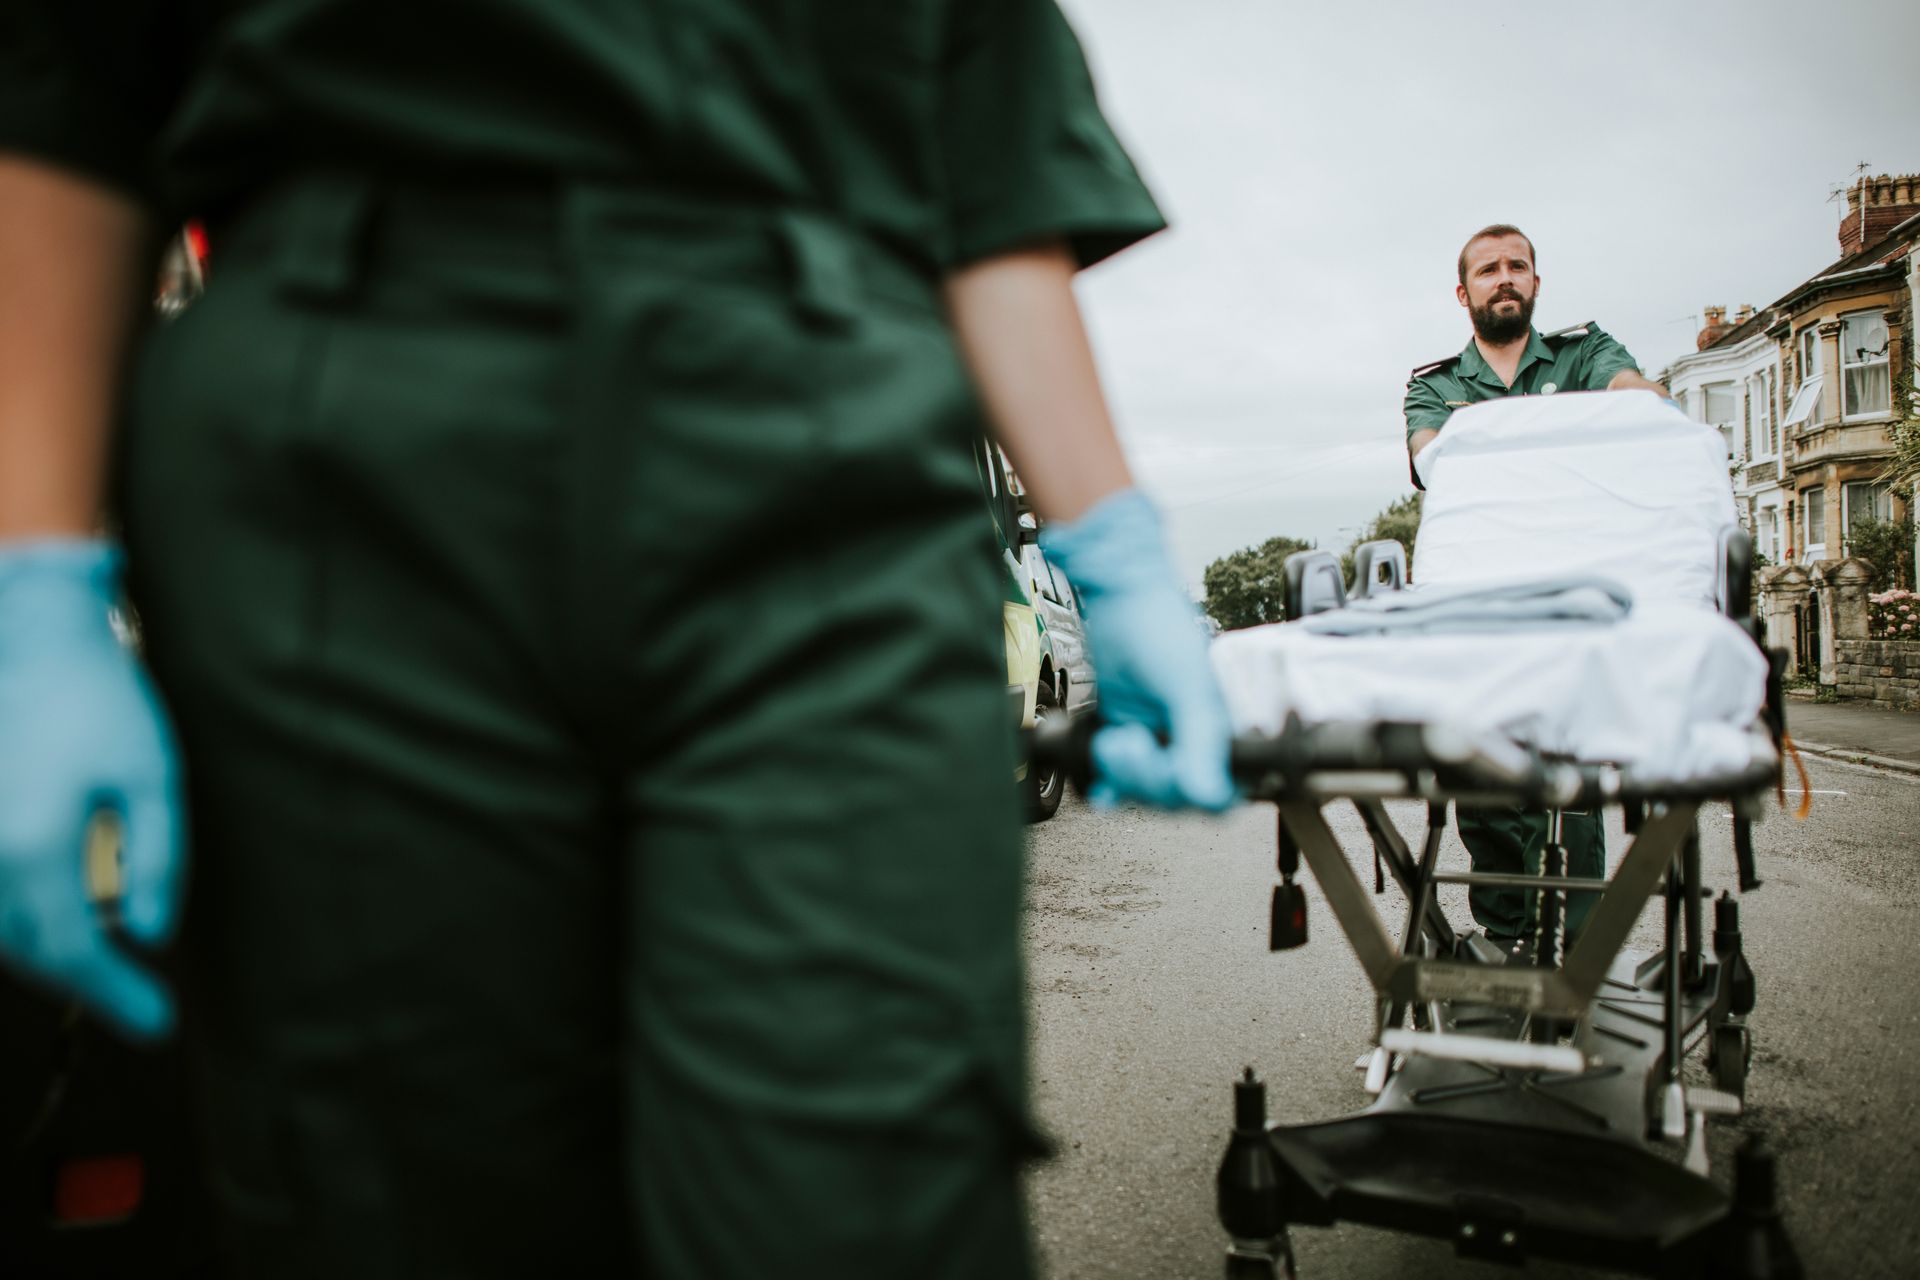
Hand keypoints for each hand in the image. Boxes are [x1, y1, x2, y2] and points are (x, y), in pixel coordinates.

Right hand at [0, 541, 183, 1038]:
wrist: (29, 639)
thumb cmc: (99, 701)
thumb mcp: (154, 777)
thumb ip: (158, 860)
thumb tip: (150, 934)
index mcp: (32, 849)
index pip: (72, 953)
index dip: (117, 995)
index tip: (160, 1024)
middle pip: (27, 950)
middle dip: (84, 980)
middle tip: (139, 1001)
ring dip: (46, 952)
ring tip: (104, 962)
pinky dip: (19, 918)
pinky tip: (53, 918)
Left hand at [1041, 490, 1232, 809]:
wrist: (1119, 596)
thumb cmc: (1161, 628)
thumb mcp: (1185, 686)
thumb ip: (1199, 740)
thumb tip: (1207, 795)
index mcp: (1219, 732)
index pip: (1216, 796)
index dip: (1187, 792)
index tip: (1165, 765)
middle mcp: (1192, 739)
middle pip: (1175, 798)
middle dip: (1145, 777)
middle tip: (1125, 742)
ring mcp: (1158, 737)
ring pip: (1146, 790)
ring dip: (1123, 775)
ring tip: (1111, 740)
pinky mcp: (1128, 730)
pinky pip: (1121, 777)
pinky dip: (1110, 786)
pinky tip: (1101, 790)